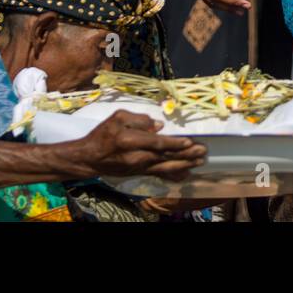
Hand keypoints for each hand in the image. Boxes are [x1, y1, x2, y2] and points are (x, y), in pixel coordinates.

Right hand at [71, 110, 205, 179]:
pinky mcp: (140, 173)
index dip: (174, 143)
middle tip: (202, 152)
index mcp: (131, 141)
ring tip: (199, 161)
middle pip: (166, 156)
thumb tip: (158, 125)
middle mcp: (137, 157)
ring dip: (184, 165)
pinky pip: (159, 174)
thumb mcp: (117, 118)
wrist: (89, 158)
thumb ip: (138, 119)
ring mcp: (140, 167)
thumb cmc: (103, 134)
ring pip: (165, 167)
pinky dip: (173, 175)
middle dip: (186, 155)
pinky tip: (186, 174)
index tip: (189, 141)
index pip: (157, 143)